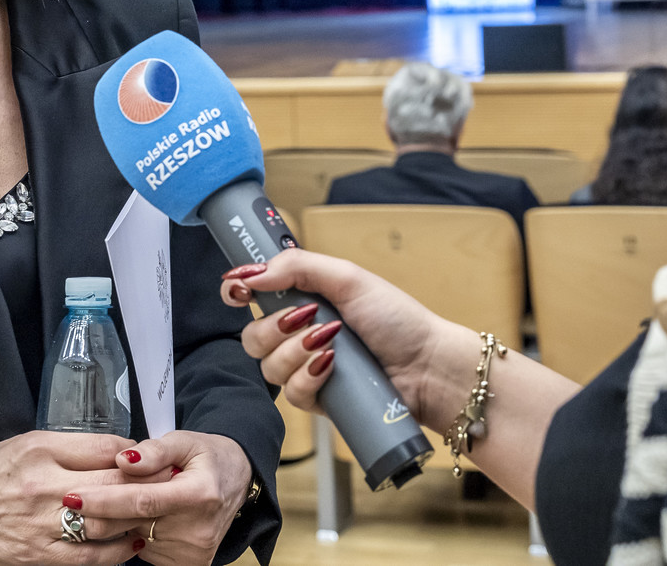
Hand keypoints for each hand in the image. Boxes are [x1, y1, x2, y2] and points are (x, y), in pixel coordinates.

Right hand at [0, 431, 146, 565]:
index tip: (153, 456)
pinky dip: (116, 553)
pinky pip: (89, 558)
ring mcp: (42, 526)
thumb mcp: (27, 443)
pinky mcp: (39, 557)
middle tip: (169, 483)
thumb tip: (118, 450)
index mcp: (42, 451)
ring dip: (137, 518)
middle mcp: (45, 488)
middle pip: (114, 485)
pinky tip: (132, 543)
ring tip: (155, 512)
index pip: (106, 449)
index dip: (137, 454)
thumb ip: (73, 446)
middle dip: (147, 484)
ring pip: (108, 523)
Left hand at [69, 431, 253, 565]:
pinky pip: (143, 551)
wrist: (237, 483)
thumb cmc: (209, 458)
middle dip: (101, 512)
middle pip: (131, 524)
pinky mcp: (187, 565)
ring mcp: (192, 552)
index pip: (142, 501)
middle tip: (81, 497)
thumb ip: (155, 451)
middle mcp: (197, 530)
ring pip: (133, 539)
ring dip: (121, 521)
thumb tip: (123, 460)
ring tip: (136, 499)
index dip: (104, 500)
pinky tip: (148, 517)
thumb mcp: (186, 441)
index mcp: (198, 494)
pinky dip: (136, 533)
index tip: (73, 496)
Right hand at [219, 247, 451, 427]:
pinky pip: (291, 394)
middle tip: (307, 316)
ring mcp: (306, 368)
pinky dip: (309, 377)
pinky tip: (332, 367)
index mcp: (304, 298)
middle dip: (274, 327)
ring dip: (296, 352)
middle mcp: (299, 334)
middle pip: (252, 336)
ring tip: (330, 342)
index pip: (255, 294)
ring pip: (268, 367)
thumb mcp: (348, 278)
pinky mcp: (317, 399)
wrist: (428, 365)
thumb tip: (249, 273)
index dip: (238, 290)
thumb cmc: (397, 319)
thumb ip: (297, 267)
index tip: (238, 289)